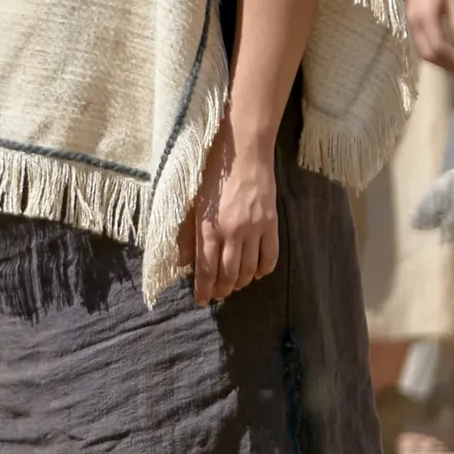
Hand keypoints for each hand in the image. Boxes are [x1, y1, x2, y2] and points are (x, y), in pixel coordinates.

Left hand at [183, 121, 281, 303]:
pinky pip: (270, 256)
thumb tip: (182, 261)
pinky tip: (258, 274)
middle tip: (218, 295)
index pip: (205, 268)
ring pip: (249, 268)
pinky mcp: (271, 224)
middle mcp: (232, 232)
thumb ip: (187, 233)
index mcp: (208, 227)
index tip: (202, 301)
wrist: (244, 152)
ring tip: (235, 286)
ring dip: (242, 282)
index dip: (204, 288)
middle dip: (222, 288)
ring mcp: (254, 230)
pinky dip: (264, 269)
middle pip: (228, 272)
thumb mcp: (192, 202)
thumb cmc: (212, 173)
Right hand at [406, 0, 453, 76]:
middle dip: (445, 64)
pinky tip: (446, 47)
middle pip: (427, 53)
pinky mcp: (413, 14)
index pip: (438, 50)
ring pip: (422, 47)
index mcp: (424, 18)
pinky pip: (420, 39)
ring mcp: (411, 18)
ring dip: (438, 58)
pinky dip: (433, 48)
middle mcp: (413, 21)